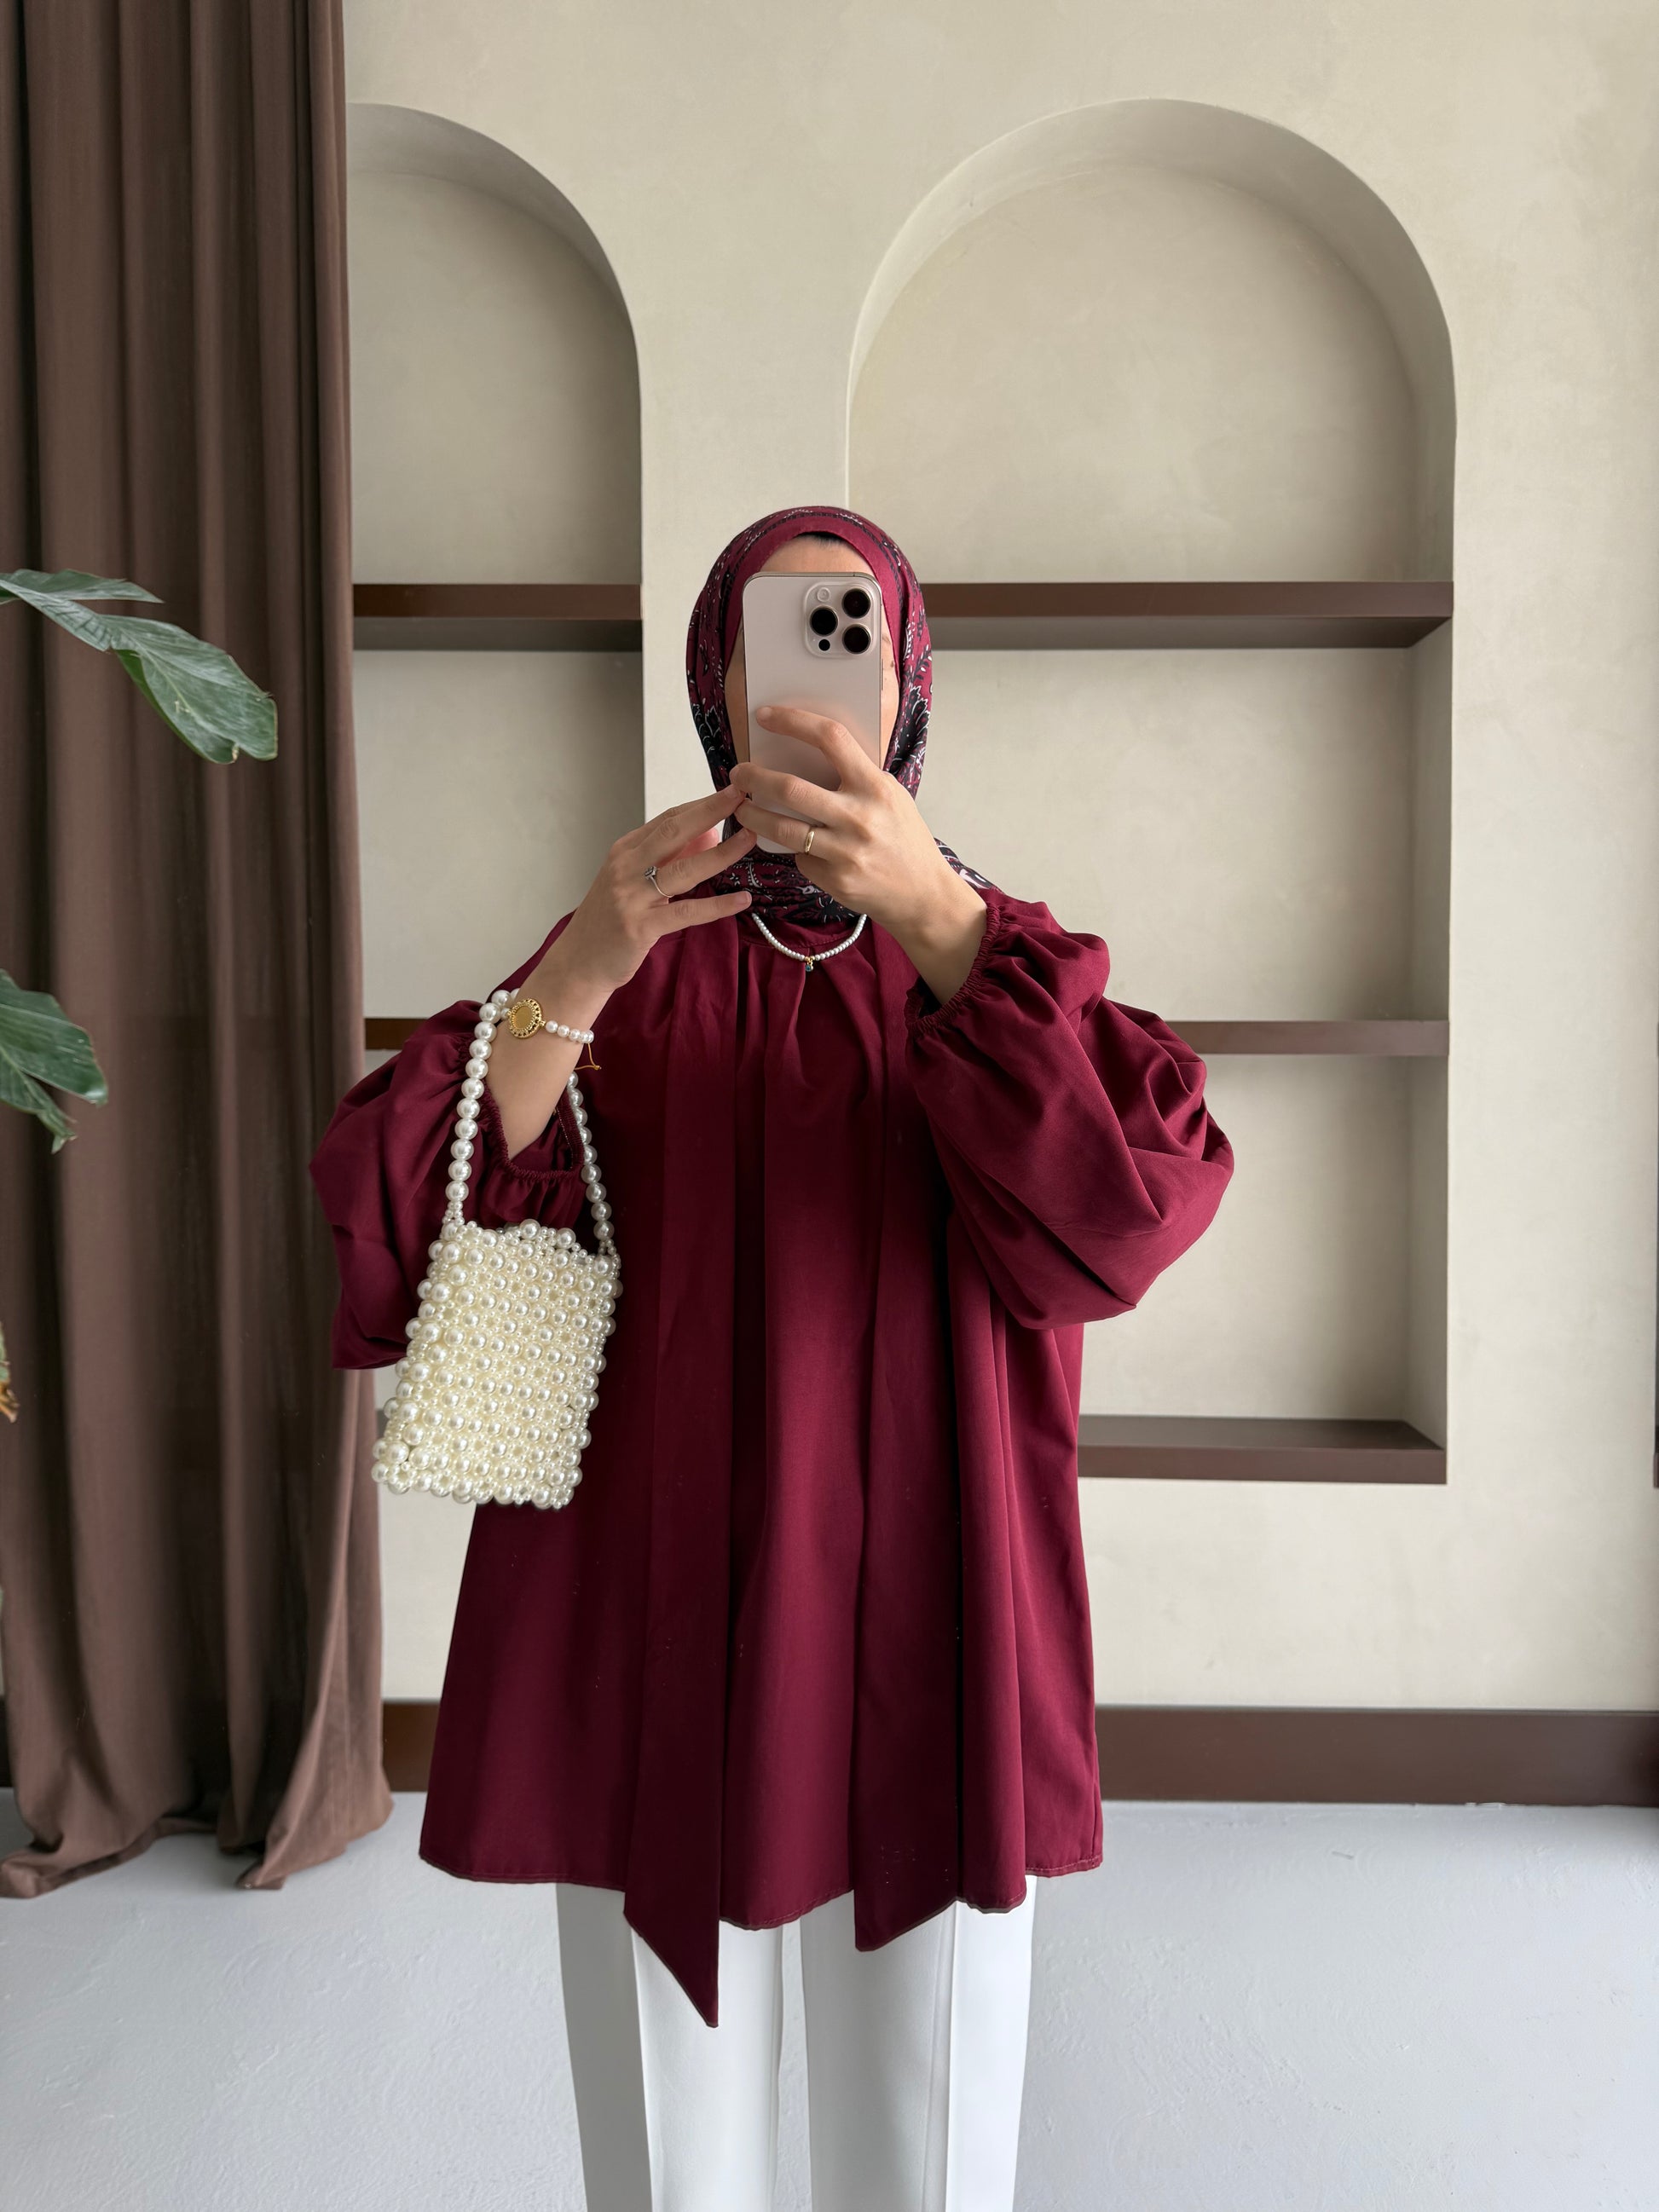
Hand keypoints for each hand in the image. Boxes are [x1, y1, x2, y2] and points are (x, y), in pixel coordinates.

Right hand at [537, 787, 755, 1013]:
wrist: (579, 963)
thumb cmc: (609, 921)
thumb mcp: (633, 881)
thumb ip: (667, 858)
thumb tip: (709, 834)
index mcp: (624, 851)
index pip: (668, 819)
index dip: (701, 804)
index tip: (731, 792)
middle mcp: (626, 867)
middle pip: (674, 832)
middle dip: (711, 811)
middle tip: (742, 797)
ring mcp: (632, 896)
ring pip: (684, 869)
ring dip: (721, 853)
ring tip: (749, 840)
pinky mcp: (641, 927)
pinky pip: (687, 912)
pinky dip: (717, 905)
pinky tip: (742, 899)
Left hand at [729, 707, 986, 999]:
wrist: (923, 894)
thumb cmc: (904, 838)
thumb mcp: (890, 796)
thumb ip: (856, 776)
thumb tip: (806, 753)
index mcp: (875, 787)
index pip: (831, 738)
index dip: (793, 721)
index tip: (765, 716)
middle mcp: (859, 818)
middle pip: (790, 788)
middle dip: (754, 777)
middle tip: (738, 773)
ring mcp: (845, 852)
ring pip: (781, 829)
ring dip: (751, 815)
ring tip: (741, 807)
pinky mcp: (834, 879)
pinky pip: (799, 856)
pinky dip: (792, 848)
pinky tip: (792, 845)